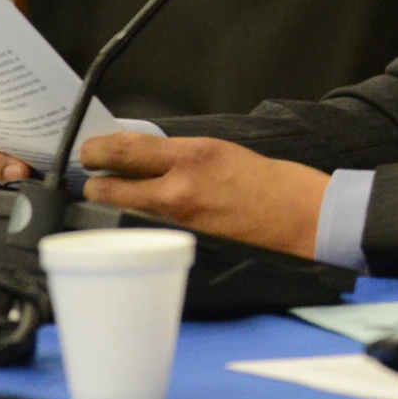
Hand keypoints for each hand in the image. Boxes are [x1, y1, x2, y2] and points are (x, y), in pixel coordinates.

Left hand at [76, 131, 327, 258]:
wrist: (307, 221)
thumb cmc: (276, 185)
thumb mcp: (224, 152)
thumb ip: (182, 155)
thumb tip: (144, 157)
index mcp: (193, 156)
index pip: (122, 149)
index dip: (95, 150)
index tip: (90, 151)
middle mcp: (178, 190)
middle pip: (105, 189)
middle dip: (97, 184)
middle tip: (101, 179)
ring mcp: (177, 224)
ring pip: (117, 215)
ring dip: (114, 208)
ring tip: (123, 202)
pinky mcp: (182, 249)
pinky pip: (142, 235)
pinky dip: (137, 229)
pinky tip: (146, 225)